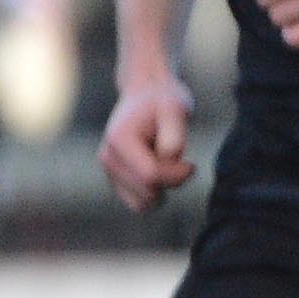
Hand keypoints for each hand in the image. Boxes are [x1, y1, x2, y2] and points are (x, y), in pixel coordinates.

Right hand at [98, 74, 195, 211]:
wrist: (145, 93)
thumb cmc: (163, 101)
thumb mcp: (176, 109)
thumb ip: (174, 135)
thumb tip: (168, 159)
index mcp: (119, 140)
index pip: (150, 176)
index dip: (177, 175)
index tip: (191, 163)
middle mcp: (108, 158)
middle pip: (147, 192)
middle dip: (170, 182)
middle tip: (182, 162)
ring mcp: (109, 170)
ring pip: (141, 203)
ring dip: (162, 190)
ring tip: (168, 167)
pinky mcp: (115, 179)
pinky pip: (137, 203)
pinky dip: (154, 194)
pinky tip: (160, 173)